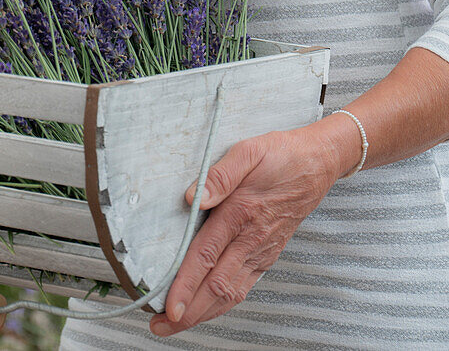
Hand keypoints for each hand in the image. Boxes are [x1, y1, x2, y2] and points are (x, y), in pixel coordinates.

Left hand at [148, 124, 343, 337]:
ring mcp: (261, 250)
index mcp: (241, 213)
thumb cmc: (281, 156)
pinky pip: (243, 286)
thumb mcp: (249, 151)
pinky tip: (208, 309)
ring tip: (176, 323)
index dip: (186, 284)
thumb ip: (220, 175)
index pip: (207, 256)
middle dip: (188, 311)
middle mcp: (251, 239)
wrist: (317, 165)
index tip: (169, 305)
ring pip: (230, 293)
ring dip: (202, 312)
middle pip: (216, 286)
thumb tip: (192, 196)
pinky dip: (223, 304)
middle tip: (160, 325)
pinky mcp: (267, 254)